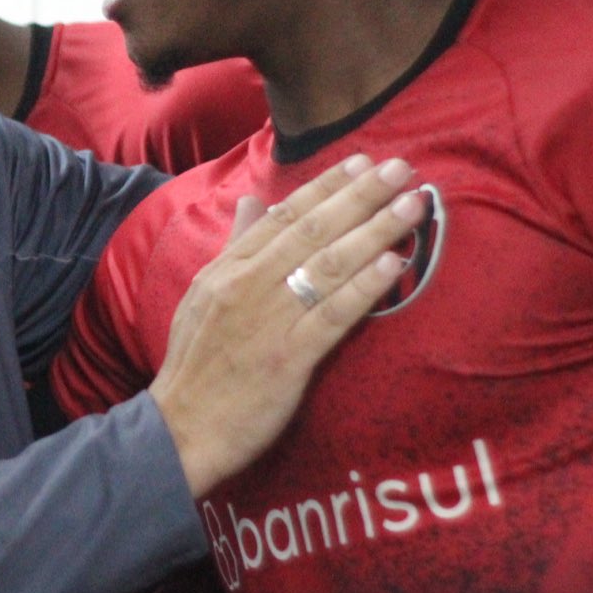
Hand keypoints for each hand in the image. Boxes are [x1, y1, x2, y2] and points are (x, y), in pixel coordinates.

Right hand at [149, 154, 424, 495]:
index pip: (283, 215)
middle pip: (312, 230)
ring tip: (412, 205)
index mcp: (226, 269)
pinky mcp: (288, 359)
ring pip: (328, 265)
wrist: (180, 430)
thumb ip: (233, 247)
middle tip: (400, 168)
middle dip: (361, 195)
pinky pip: (332, 315)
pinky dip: (364, 287)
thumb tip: (253, 201)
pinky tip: (394, 264)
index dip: (326, 185)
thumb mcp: (203, 295)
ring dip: (374, 231)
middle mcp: (246, 286)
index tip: (362, 162)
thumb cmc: (196, 366)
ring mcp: (267, 320)